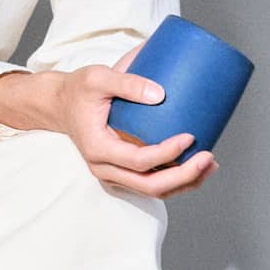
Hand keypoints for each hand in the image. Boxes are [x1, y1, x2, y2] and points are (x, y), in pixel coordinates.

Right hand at [58, 49, 217, 198]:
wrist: (60, 104)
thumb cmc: (78, 91)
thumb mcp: (97, 78)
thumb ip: (127, 82)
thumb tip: (162, 93)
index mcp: (97, 148)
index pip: (138, 162)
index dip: (167, 154)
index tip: (189, 137)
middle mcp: (104, 168)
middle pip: (149, 185)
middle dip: (184, 176)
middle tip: (208, 157)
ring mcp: (113, 173)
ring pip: (153, 190)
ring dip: (185, 183)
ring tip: (210, 165)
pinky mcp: (122, 172)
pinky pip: (150, 185)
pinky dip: (175, 182)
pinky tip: (196, 169)